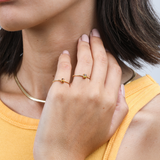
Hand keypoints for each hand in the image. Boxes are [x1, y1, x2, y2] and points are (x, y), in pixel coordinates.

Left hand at [33, 29, 128, 159]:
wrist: (60, 152)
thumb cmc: (85, 140)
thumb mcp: (111, 126)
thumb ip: (120, 105)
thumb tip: (119, 85)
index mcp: (108, 100)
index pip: (113, 68)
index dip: (110, 55)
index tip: (105, 49)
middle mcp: (94, 93)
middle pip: (99, 60)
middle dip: (97, 43)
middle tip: (94, 34)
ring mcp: (76, 92)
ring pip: (83, 61)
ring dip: (83, 45)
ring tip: (83, 38)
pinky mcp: (58, 92)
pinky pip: (63, 69)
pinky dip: (64, 58)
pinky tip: (65, 52)